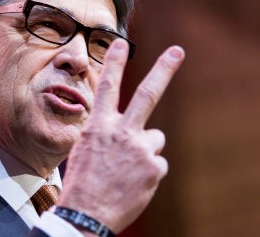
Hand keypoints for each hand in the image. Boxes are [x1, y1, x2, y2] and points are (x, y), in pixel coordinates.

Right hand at [58, 39, 184, 232]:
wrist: (86, 216)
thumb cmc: (82, 184)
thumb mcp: (85, 151)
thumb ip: (106, 134)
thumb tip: (126, 130)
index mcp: (99, 127)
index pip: (106, 87)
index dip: (113, 63)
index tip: (119, 43)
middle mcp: (121, 132)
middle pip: (147, 94)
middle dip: (163, 69)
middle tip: (177, 50)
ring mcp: (140, 150)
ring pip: (155, 139)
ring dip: (145, 150)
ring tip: (128, 170)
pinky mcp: (154, 168)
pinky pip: (157, 164)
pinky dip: (148, 173)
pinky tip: (133, 184)